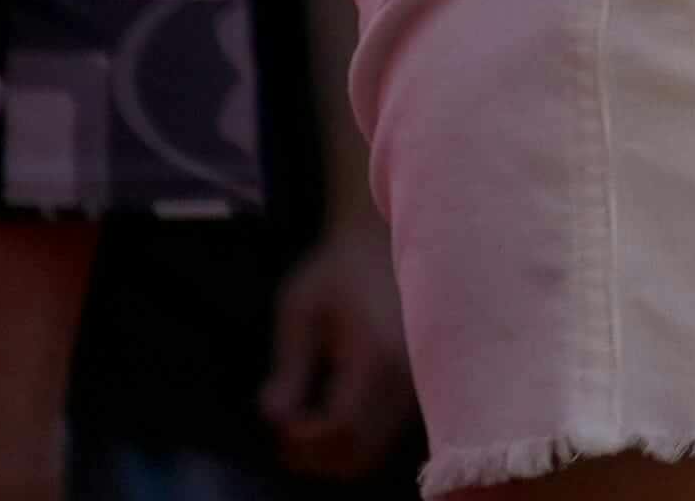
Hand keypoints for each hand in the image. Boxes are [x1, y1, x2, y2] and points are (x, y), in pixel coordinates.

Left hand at [259, 203, 415, 474]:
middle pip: (361, 451)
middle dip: (316, 454)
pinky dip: (355, 437)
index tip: (279, 420)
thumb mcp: (300, 310)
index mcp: (377, 354)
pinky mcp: (419, 384)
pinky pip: (386, 432)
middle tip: (287, 429)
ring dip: (335, 448)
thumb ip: (288, 368)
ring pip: (375, 447)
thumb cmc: (339, 269)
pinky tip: (331, 409)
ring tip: (305, 419)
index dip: (302, 438)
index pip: (339, 428)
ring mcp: (419, 382)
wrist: (390, 240)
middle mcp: (408, 375)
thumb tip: (275, 417)